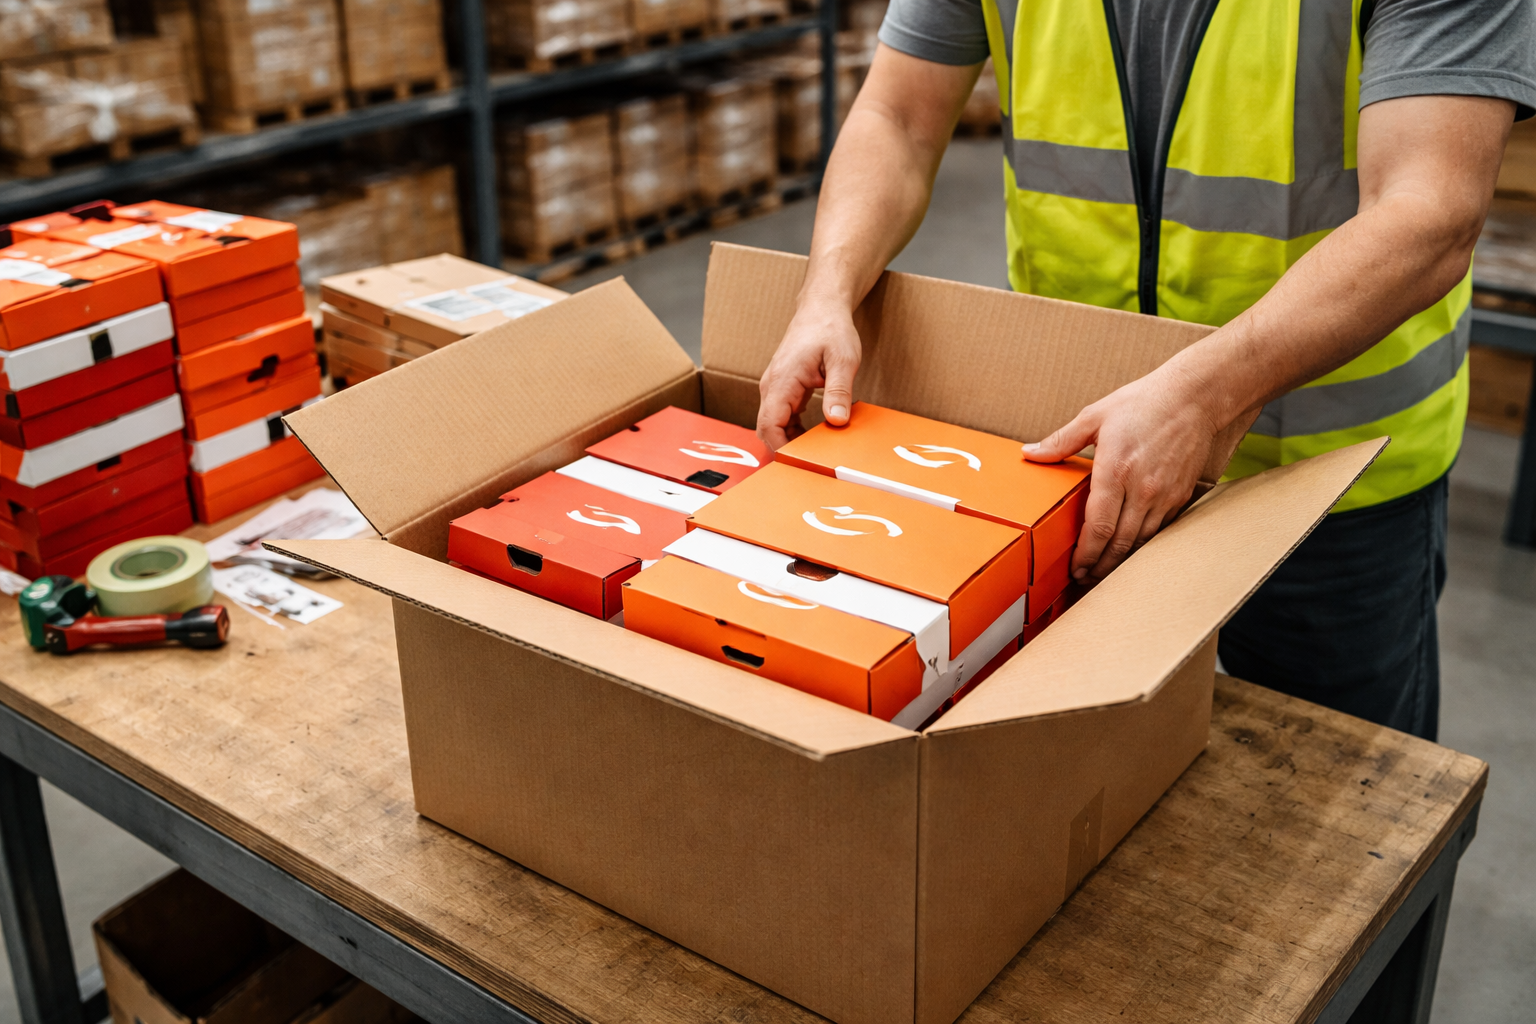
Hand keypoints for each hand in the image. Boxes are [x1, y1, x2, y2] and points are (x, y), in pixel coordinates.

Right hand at [757, 301, 862, 449]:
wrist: (821, 308)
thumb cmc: (830, 329)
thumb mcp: (843, 360)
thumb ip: (839, 392)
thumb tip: (837, 420)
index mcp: (782, 381)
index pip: (769, 425)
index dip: (781, 448)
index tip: (801, 461)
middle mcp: (772, 386)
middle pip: (767, 429)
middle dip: (785, 448)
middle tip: (812, 463)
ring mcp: (776, 387)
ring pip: (773, 424)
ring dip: (790, 440)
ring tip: (816, 452)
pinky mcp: (783, 388)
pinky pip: (781, 416)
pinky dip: (793, 430)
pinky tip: (813, 435)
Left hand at [1023, 365, 1225, 579]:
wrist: (1194, 398)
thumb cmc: (1142, 404)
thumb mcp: (1094, 416)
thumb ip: (1060, 441)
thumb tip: (1030, 453)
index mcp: (1115, 471)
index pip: (1098, 527)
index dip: (1085, 553)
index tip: (1075, 567)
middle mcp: (1142, 489)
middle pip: (1119, 543)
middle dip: (1099, 566)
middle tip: (1084, 577)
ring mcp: (1163, 496)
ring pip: (1140, 542)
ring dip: (1120, 562)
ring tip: (1102, 571)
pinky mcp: (1179, 496)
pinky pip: (1159, 531)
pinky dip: (1141, 545)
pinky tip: (1128, 550)